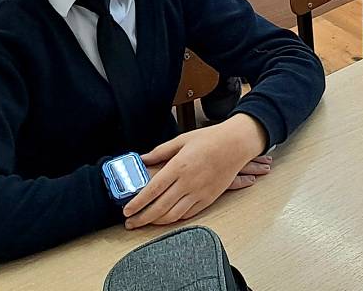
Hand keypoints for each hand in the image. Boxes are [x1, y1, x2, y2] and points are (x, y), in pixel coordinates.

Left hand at [124, 114, 267, 228]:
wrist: (236, 144)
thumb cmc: (209, 139)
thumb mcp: (182, 139)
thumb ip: (160, 151)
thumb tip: (142, 158)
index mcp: (179, 166)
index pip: (153, 189)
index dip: (138, 202)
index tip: (126, 210)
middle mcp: (188, 182)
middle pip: (160, 207)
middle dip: (142, 218)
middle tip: (130, 223)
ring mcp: (199, 192)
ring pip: (173, 215)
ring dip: (156, 222)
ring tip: (145, 222)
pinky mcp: (208, 198)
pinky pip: (188, 214)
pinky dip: (174, 219)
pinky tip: (167, 217)